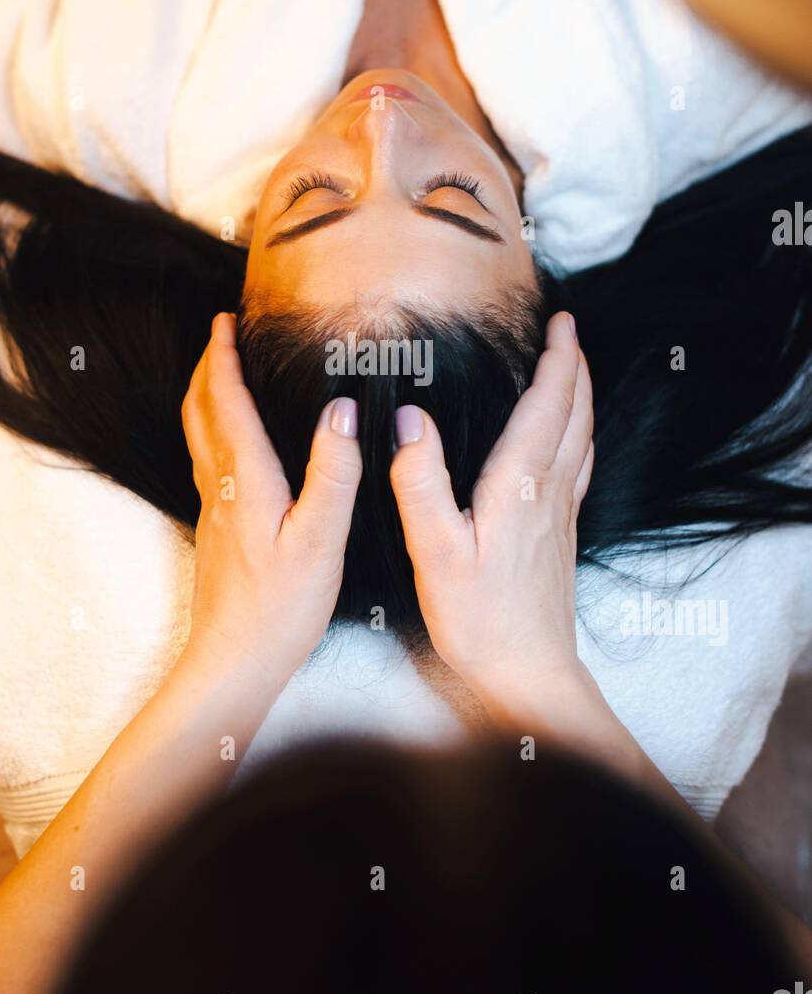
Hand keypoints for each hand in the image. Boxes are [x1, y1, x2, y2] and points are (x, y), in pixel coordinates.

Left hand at [181, 313, 361, 682]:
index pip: (226, 401)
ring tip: (223, 373)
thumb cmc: (281, 608)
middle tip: (221, 335)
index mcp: (246, 479)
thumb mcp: (322, 540)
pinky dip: (214, 428)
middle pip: (199, 411)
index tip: (225, 320)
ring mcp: (213, 509)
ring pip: (198, 436)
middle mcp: (221, 486)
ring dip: (205, 395)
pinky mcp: (217, 530)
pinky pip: (207, 460)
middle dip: (207, 366)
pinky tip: (235, 441)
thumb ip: (333, 473)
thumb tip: (340, 411)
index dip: (222, 357)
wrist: (233, 663)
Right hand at [389, 312, 592, 699]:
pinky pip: (578, 468)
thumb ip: (421, 480)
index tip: (562, 321)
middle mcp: (550, 492)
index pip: (549, 404)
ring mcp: (561, 515)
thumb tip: (411, 417)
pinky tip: (568, 444)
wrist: (529, 673)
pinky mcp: (562, 537)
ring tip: (570, 373)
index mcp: (521, 483)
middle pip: (576, 414)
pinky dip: (578, 436)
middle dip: (575, 368)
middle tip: (567, 332)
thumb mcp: (435, 549)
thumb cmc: (479, 618)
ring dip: (580, 398)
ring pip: (582, 439)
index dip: (559, 359)